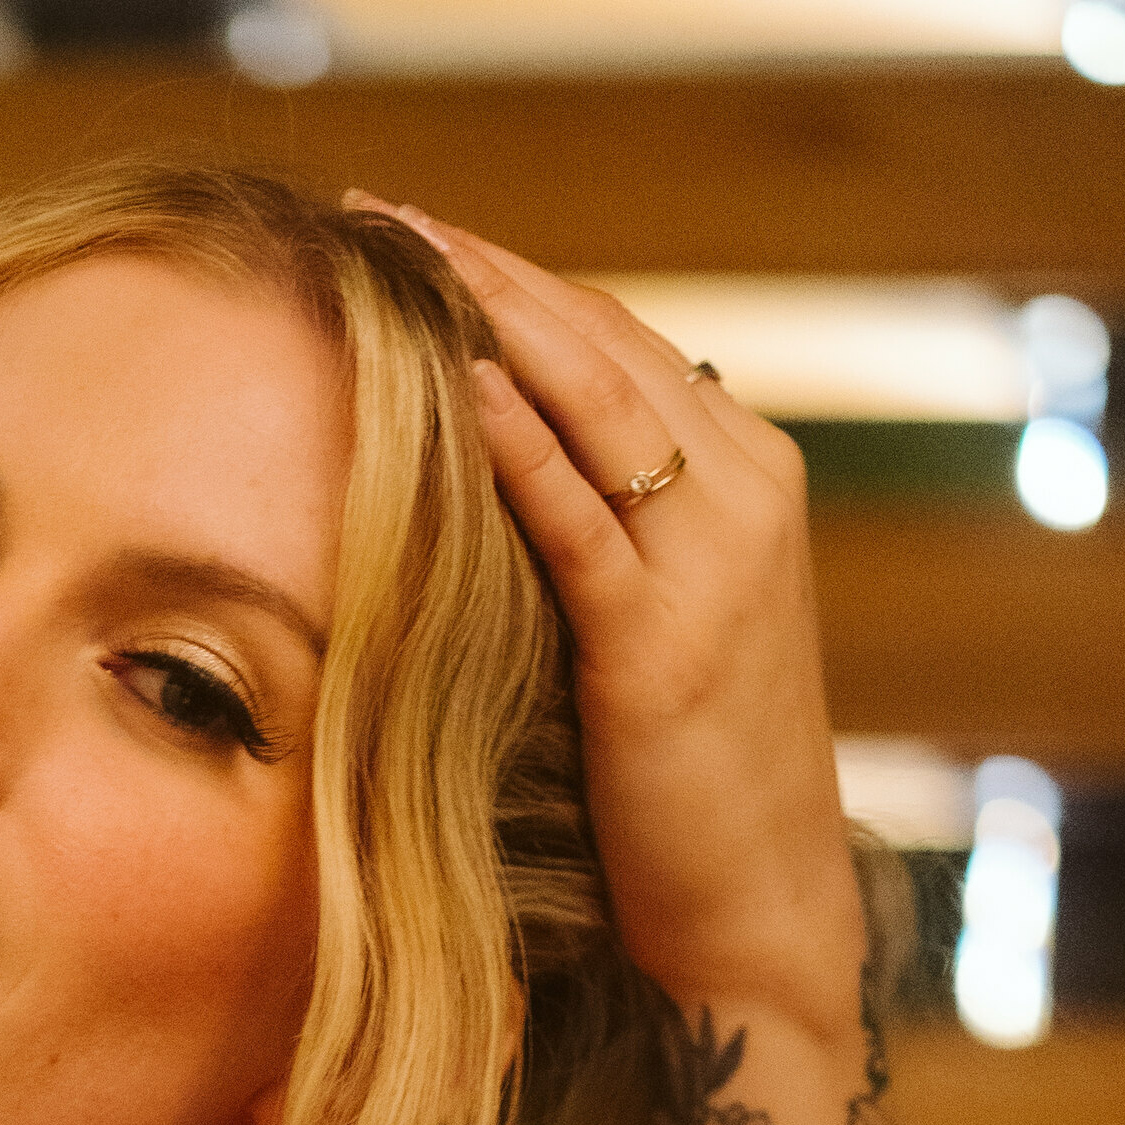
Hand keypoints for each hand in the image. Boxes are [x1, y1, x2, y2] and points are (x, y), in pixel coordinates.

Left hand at [351, 202, 868, 1053]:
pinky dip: (509, 437)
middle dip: (483, 268)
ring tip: (387, 254)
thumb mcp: (650, 629)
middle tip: (370, 212)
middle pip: (598, 341)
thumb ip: (600, 540)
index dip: (512, 280)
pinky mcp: (663, 637)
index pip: (615, 341)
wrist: (754, 913)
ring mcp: (716, 558)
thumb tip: (491, 479)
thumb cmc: (683, 789)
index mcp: (749, 475)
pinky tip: (441, 377)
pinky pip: (575, 510)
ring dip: (484, 313)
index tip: (410, 232)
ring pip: (590, 396)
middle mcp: (747, 489)